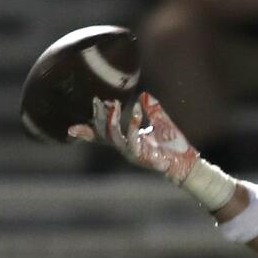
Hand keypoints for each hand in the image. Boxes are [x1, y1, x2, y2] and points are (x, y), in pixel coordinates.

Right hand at [69, 92, 200, 184]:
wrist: (187, 163)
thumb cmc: (174, 146)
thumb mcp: (160, 122)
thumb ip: (151, 109)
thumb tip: (144, 94)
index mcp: (126, 141)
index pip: (101, 137)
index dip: (85, 133)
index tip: (70, 128)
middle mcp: (126, 148)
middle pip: (103, 134)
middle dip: (98, 117)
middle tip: (98, 100)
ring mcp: (132, 153)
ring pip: (112, 137)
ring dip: (110, 120)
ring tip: (112, 104)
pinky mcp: (142, 156)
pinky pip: (131, 139)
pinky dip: (131, 123)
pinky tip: (135, 109)